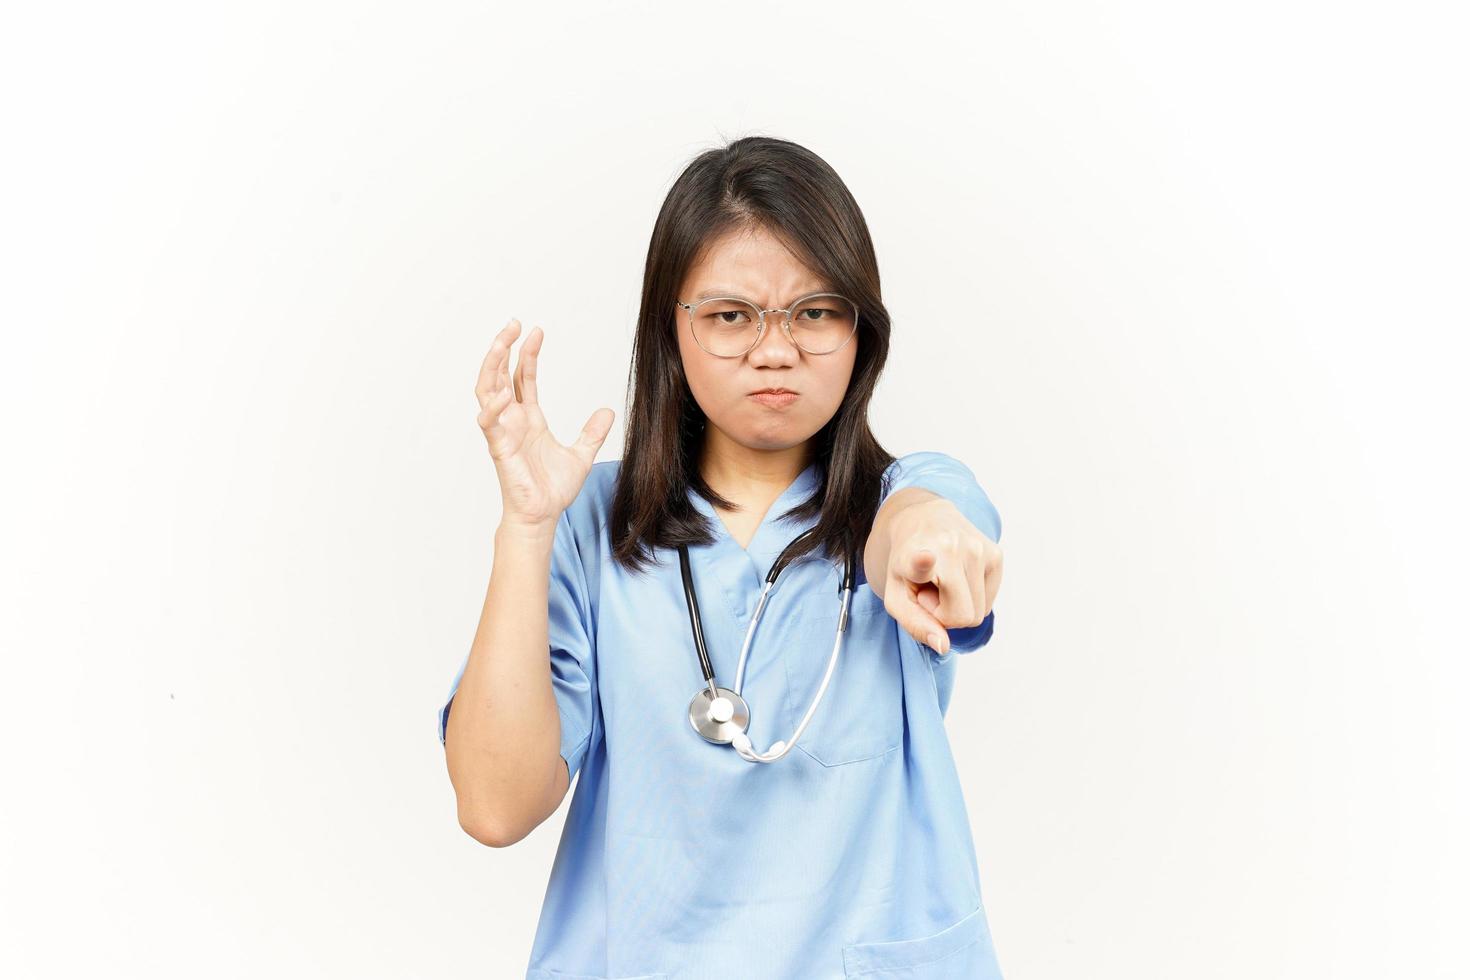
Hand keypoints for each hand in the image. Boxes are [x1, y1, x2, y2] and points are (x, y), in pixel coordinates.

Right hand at [475, 318, 615, 527]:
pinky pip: (489, 423)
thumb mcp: (581, 454)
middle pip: (500, 374)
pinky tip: (501, 392)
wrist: (543, 516)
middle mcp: (512, 420)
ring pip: (487, 390)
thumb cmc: (553, 490)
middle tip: (513, 323)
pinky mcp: (499, 448)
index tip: (537, 331)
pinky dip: (491, 407)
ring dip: (492, 365)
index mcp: (529, 418)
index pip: (523, 377)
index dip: (528, 353)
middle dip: (504, 347)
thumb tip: (608, 412)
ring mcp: (503, 432)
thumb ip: (592, 432)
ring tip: (502, 342)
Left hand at [881, 498, 1002, 654]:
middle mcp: (951, 547)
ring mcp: (978, 548)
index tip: (926, 557)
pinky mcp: (996, 553)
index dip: (923, 562)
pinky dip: (972, 597)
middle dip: (945, 614)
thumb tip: (943, 645)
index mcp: (916, 554)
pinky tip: (958, 575)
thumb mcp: (896, 596)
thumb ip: (915, 624)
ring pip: (979, 613)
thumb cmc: (907, 564)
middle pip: (963, 617)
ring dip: (959, 604)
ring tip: (943, 580)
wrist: (923, 520)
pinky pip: (988, 603)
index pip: (922, 561)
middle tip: (930, 590)